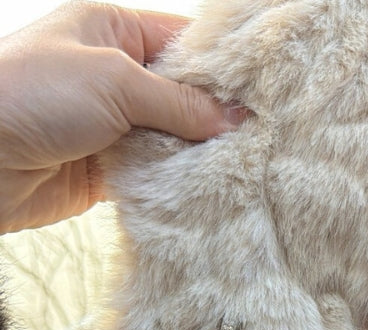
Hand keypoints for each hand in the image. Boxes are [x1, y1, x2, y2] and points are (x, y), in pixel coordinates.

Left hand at [0, 1, 247, 232]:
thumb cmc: (32, 94)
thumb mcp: (114, 83)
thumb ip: (178, 102)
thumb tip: (235, 118)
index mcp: (113, 30)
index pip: (183, 43)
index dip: (224, 67)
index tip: (265, 93)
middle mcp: (114, 75)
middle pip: (182, 95)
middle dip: (216, 117)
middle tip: (261, 137)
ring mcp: (111, 125)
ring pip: (171, 139)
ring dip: (198, 156)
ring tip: (243, 168)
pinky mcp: (107, 171)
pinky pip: (153, 176)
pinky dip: (176, 184)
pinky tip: (206, 191)